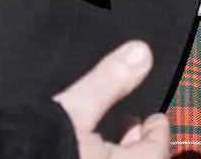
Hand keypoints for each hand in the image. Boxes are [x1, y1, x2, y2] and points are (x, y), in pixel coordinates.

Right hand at [54, 41, 171, 158]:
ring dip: (118, 155)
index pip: (158, 148)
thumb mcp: (75, 110)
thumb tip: (141, 51)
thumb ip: (108, 81)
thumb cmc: (43, 147)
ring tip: (106, 140)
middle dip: (137, 144)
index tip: (154, 118)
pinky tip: (84, 154)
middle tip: (130, 124)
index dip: (156, 128)